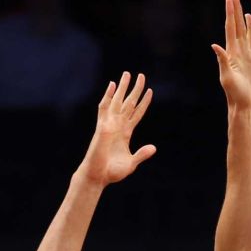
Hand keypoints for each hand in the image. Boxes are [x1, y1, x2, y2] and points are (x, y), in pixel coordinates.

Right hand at [77, 72, 154, 186]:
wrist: (97, 177)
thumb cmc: (112, 172)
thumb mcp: (132, 163)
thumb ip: (142, 154)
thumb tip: (153, 147)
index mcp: (125, 134)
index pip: (136, 114)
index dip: (143, 103)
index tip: (150, 91)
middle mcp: (118, 126)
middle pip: (129, 103)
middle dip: (135, 90)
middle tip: (142, 75)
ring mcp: (109, 125)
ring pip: (118, 102)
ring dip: (123, 88)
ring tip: (128, 74)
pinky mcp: (103, 127)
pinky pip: (105, 109)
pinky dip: (108, 96)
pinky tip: (112, 85)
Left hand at [212, 0, 250, 109]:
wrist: (244, 103)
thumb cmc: (234, 93)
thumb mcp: (227, 78)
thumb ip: (222, 61)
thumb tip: (215, 45)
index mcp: (230, 53)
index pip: (230, 28)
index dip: (229, 14)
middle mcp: (236, 50)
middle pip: (235, 25)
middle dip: (234, 10)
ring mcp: (245, 53)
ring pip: (242, 29)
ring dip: (240, 16)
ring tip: (238, 2)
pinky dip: (250, 28)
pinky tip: (249, 19)